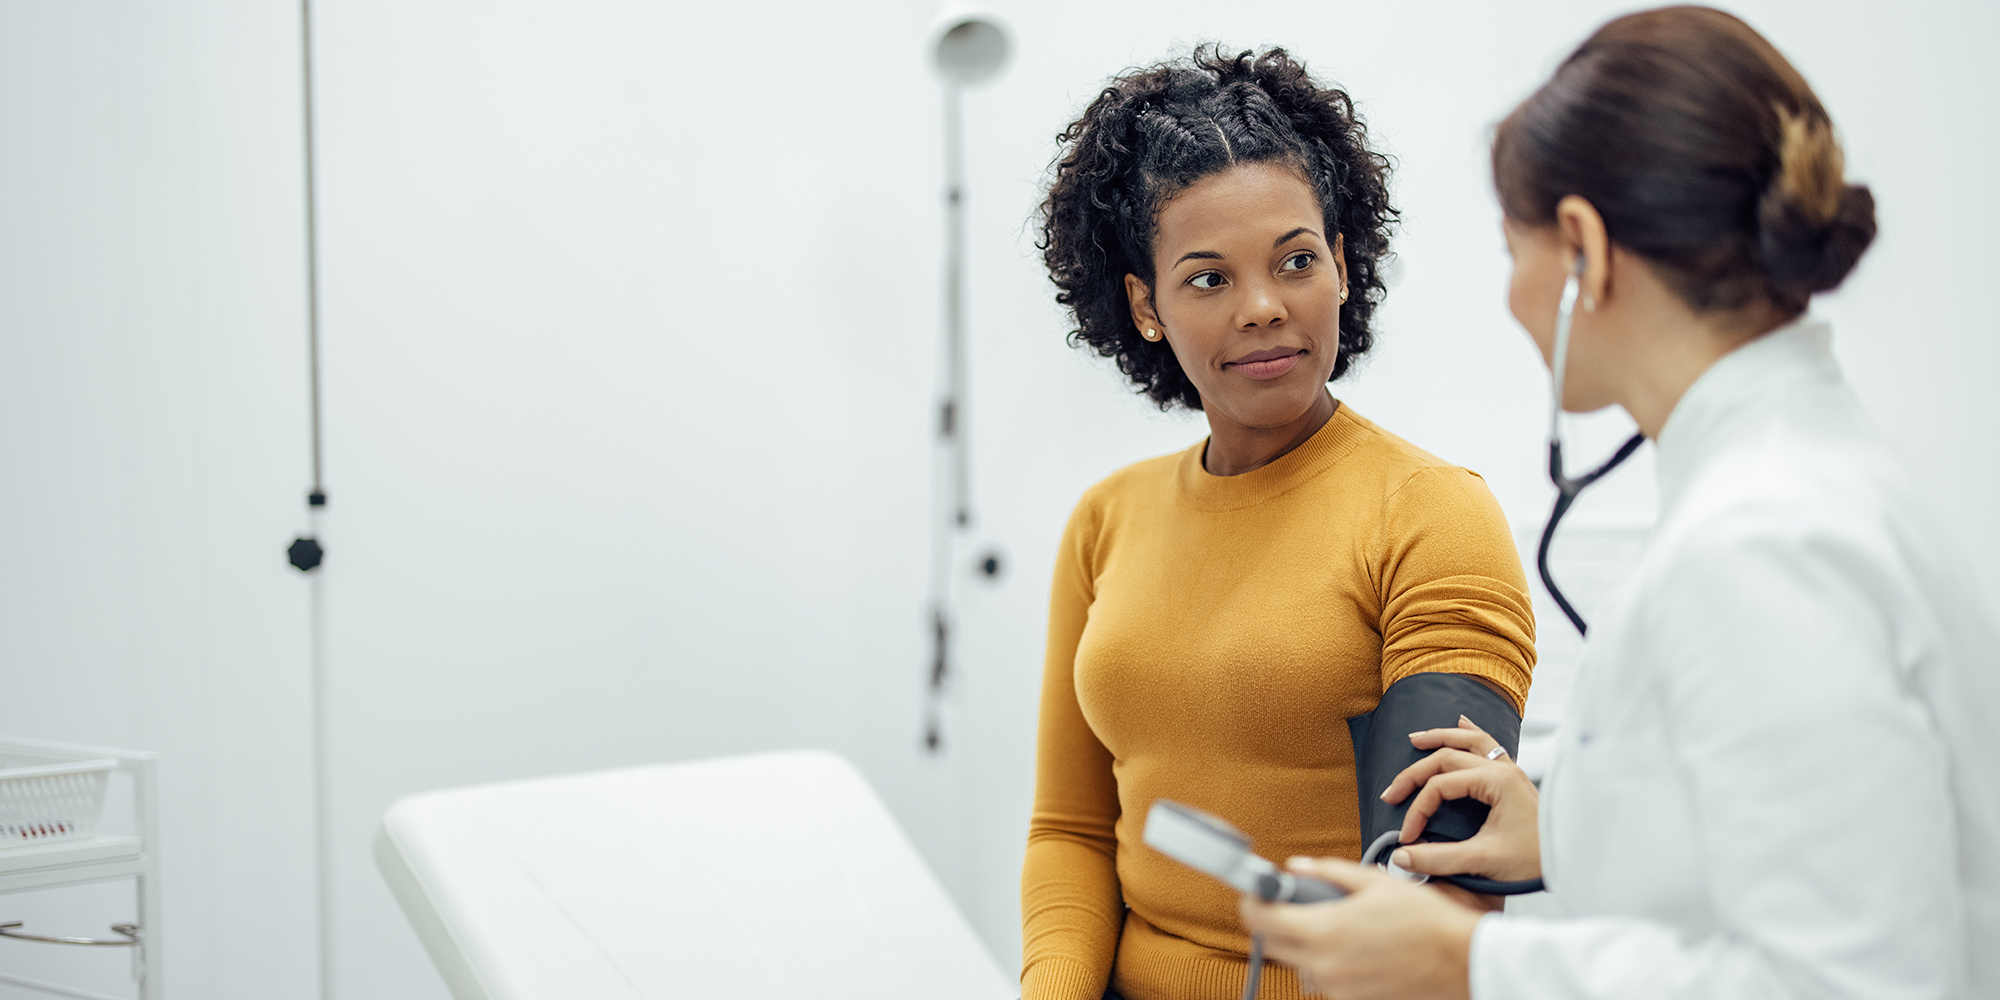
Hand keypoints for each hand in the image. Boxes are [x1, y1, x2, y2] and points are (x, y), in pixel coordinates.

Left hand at [1240, 858, 1479, 999]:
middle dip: (1274, 920)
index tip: (1257, 891)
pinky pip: (1322, 976)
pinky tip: (1352, 943)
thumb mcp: (1373, 881)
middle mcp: (1322, 964)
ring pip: (1297, 962)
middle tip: (1290, 902)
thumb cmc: (1423, 920)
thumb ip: (1327, 872)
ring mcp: (1335, 987)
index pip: (1260, 919)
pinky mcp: (1350, 999)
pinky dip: (1325, 959)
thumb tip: (1296, 867)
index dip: (1252, 901)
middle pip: (1272, 943)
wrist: (1459, 960)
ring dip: (1301, 941)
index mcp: (1323, 931)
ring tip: (1332, 923)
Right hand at [1378, 716, 1542, 881]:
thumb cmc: (1534, 860)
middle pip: (1447, 757)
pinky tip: (1462, 722)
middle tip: (1392, 792)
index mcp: (1497, 782)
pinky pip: (1490, 744)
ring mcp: (1511, 770)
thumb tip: (1401, 856)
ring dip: (1441, 738)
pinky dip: (1471, 733)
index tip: (1408, 835)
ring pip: (1469, 741)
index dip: (1418, 809)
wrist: (1570, 860)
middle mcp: (1503, 769)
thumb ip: (1439, 858)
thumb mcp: (1483, 860)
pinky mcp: (1514, 778)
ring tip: (1416, 739)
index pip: (1440, 786)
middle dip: (1415, 773)